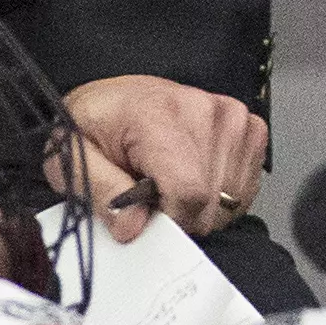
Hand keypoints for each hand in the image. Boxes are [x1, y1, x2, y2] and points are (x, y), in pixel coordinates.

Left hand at [65, 74, 270, 238]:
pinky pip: (246, 189)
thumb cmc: (98, 122)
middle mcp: (204, 111)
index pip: (190, 192)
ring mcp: (233, 117)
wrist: (118, 97)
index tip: (147, 215)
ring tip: (171, 182)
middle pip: (212, 203)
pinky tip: (194, 177)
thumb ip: (100, 191)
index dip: (168, 220)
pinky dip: (221, 195)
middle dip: (181, 214)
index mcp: (159, 115)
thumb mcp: (75, 155)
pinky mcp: (250, 127)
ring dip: (202, 206)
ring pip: (232, 200)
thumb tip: (132, 227)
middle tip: (151, 194)